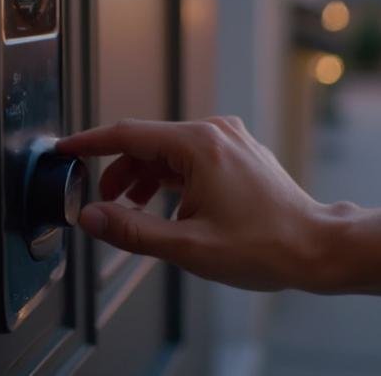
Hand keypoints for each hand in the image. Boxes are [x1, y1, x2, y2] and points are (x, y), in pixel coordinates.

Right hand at [55, 117, 344, 290]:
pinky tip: (167, 207)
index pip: (128, 134)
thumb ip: (132, 230)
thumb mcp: (187, 246)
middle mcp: (215, 132)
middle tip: (105, 203)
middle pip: (148, 142)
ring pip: (169, 150)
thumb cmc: (263, 246)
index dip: (90, 143)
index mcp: (199, 146)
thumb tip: (91, 217)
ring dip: (145, 177)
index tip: (65, 150)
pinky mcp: (238, 152)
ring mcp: (230, 140)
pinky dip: (170, 178)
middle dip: (120, 170)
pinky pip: (191, 157)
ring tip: (134, 211)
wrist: (315, 247)